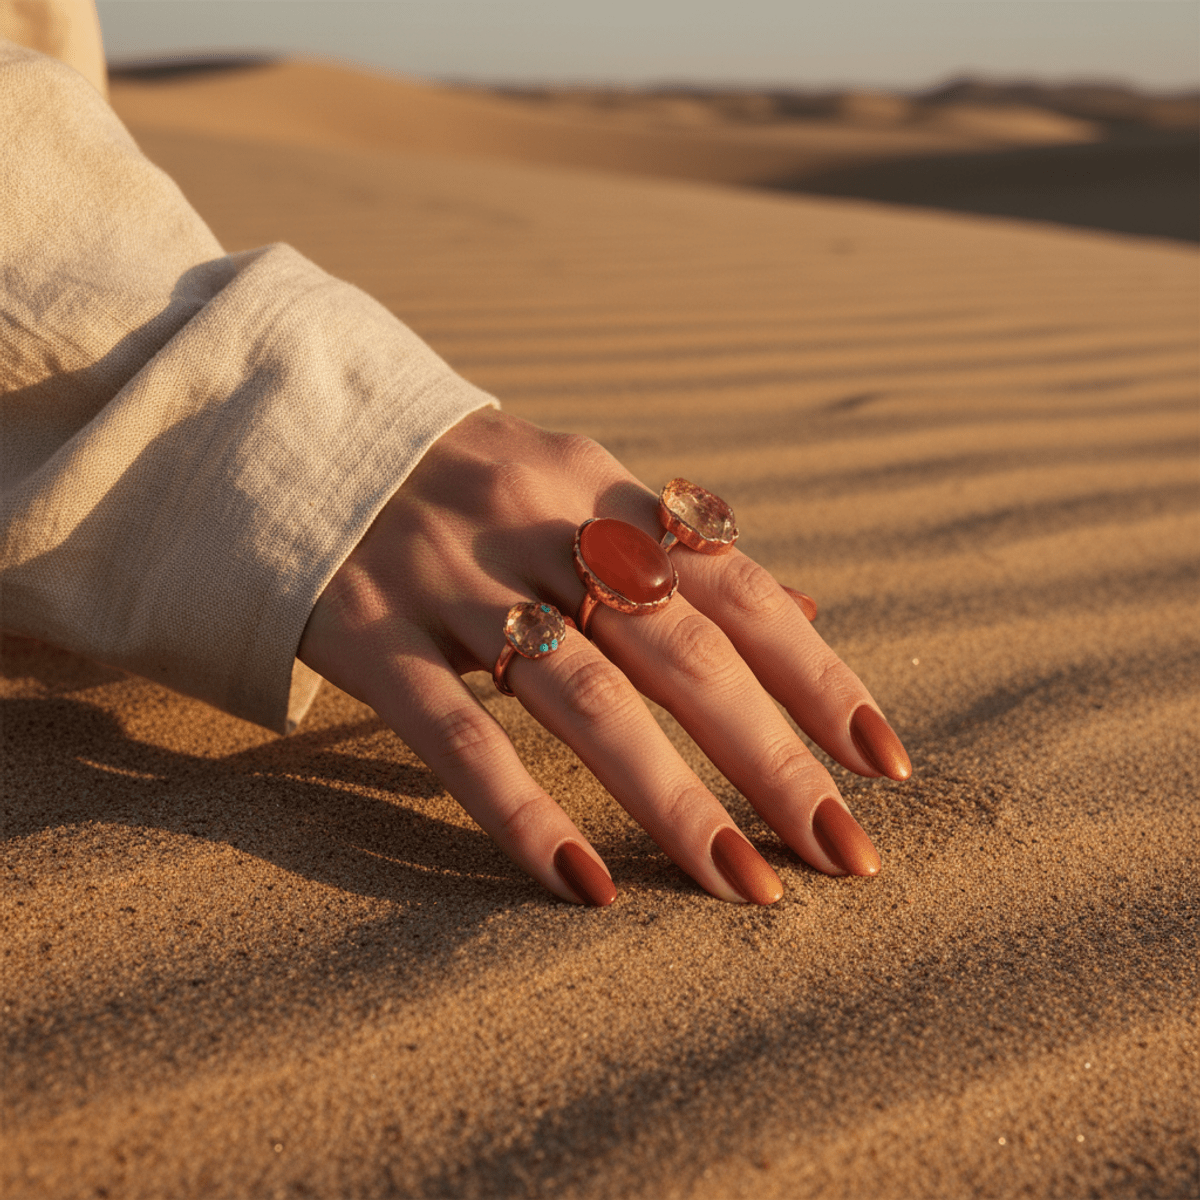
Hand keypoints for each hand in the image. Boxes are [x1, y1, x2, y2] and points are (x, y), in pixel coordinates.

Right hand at [298, 406, 910, 905]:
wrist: (289, 430)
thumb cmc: (460, 479)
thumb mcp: (572, 485)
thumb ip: (681, 551)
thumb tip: (809, 611)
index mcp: (597, 484)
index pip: (732, 585)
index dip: (815, 673)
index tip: (884, 762)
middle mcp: (536, 524)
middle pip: (679, 652)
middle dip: (770, 757)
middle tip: (841, 852)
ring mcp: (449, 581)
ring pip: (582, 700)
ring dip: (672, 800)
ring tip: (744, 885)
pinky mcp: (365, 635)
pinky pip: (452, 735)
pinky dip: (521, 811)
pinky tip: (583, 885)